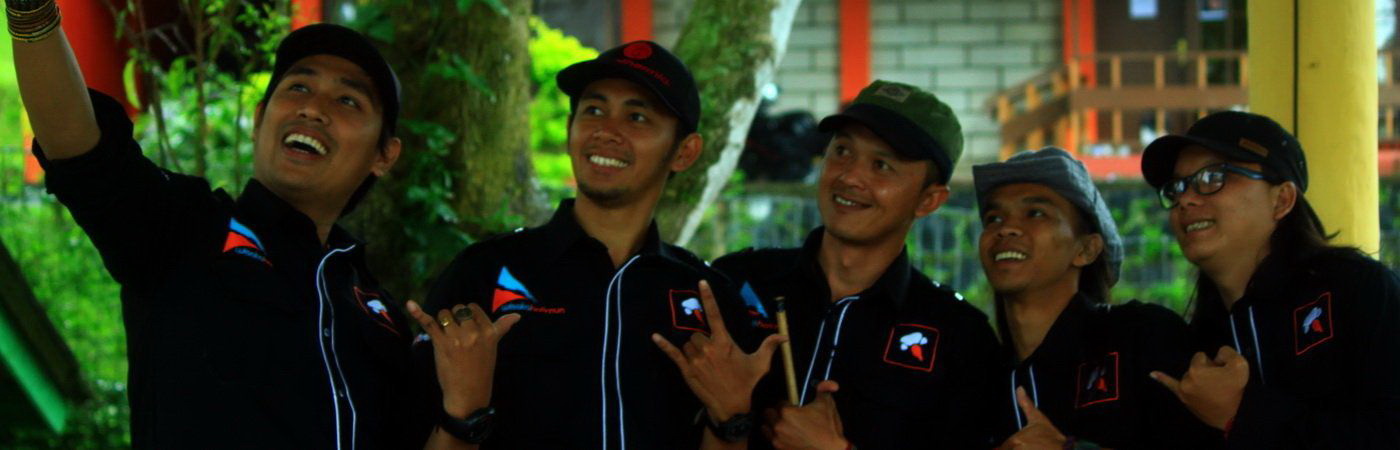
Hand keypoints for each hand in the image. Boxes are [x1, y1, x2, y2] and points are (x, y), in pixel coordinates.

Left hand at [407, 300, 520, 417]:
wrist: (468, 394)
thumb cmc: (482, 370)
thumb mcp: (494, 347)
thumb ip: (502, 328)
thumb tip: (517, 316)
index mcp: (489, 331)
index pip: (473, 308)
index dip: (467, 317)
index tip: (467, 329)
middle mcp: (473, 332)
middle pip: (458, 309)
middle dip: (455, 318)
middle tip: (456, 335)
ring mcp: (456, 337)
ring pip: (444, 314)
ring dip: (442, 322)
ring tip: (446, 337)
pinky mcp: (440, 343)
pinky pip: (429, 323)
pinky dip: (418, 313)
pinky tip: (410, 305)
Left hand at [653, 279, 786, 421]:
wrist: (732, 407)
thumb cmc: (746, 383)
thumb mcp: (760, 364)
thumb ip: (769, 346)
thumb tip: (784, 336)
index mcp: (725, 342)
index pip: (715, 314)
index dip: (708, 297)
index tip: (701, 282)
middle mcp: (709, 348)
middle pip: (697, 332)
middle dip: (702, 338)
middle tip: (711, 353)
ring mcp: (696, 359)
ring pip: (687, 343)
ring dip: (692, 347)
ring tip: (703, 361)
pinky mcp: (686, 369)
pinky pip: (672, 353)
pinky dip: (663, 344)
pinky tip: (655, 336)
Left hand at [766, 380, 847, 449]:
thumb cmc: (828, 429)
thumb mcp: (827, 405)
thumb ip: (824, 389)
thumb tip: (828, 382)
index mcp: (787, 412)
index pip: (779, 403)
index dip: (787, 404)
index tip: (794, 408)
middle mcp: (778, 426)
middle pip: (768, 414)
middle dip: (777, 414)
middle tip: (788, 417)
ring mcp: (777, 440)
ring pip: (766, 428)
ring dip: (773, 426)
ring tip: (786, 428)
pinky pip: (771, 441)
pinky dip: (777, 438)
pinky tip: (789, 438)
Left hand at [998, 387, 1065, 449]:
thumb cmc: (1052, 436)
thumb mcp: (1038, 420)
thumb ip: (1026, 405)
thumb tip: (1019, 388)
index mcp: (1015, 441)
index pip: (1003, 448)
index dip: (1011, 447)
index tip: (1021, 446)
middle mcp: (1018, 448)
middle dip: (1018, 449)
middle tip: (1030, 446)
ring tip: (1033, 449)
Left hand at [1151, 345, 1248, 429]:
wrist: (1234, 416)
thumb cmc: (1236, 390)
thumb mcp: (1239, 364)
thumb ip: (1226, 351)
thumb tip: (1217, 354)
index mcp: (1196, 370)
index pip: (1201, 356)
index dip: (1213, 362)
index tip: (1221, 372)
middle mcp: (1185, 379)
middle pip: (1195, 366)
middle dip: (1205, 370)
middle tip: (1219, 382)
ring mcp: (1182, 390)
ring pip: (1190, 376)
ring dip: (1198, 378)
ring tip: (1213, 389)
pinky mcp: (1183, 398)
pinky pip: (1170, 385)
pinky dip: (1162, 379)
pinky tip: (1152, 374)